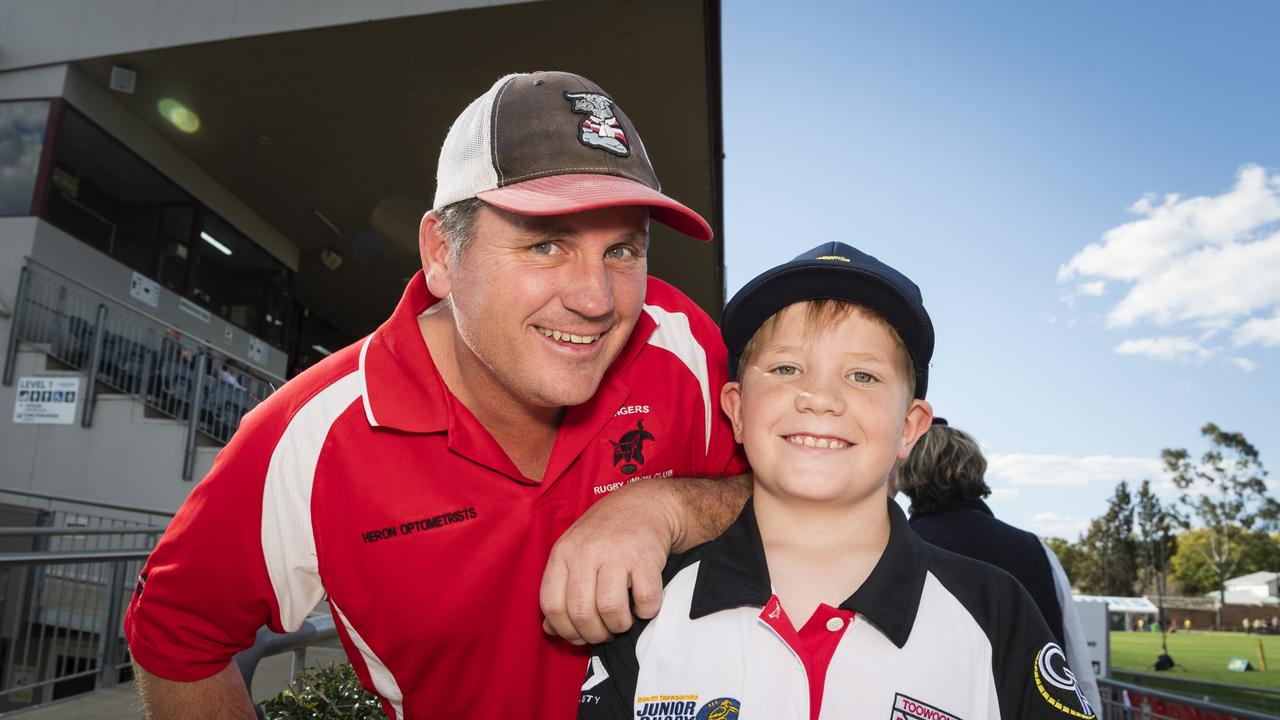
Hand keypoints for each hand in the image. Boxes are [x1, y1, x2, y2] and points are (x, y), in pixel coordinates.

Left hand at [539, 481, 675, 644]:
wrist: (646, 503)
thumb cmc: (607, 533)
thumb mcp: (574, 552)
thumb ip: (560, 588)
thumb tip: (549, 629)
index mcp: (563, 553)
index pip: (551, 605)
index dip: (565, 630)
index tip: (580, 635)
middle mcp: (586, 552)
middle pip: (580, 613)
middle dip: (595, 634)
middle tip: (606, 631)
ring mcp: (616, 553)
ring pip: (610, 610)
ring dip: (619, 625)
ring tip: (624, 620)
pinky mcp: (645, 557)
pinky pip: (644, 600)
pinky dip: (646, 611)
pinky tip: (643, 604)